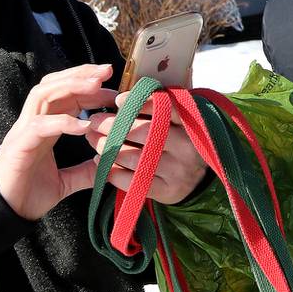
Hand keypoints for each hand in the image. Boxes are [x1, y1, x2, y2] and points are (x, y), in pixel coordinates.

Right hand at [0, 64, 117, 220]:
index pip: (65, 96)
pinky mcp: (18, 146)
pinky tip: (84, 126)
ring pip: (43, 94)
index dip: (88, 88)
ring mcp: (24, 131)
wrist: (2, 214)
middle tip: (107, 72)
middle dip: (81, 75)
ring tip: (96, 86)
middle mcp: (33, 123)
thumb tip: (108, 167)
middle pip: (53, 85)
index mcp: (45, 128)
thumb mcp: (64, 182)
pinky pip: (39, 125)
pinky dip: (62, 121)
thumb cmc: (27, 195)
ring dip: (71, 86)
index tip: (113, 91)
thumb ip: (84, 172)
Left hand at [85, 90, 208, 204]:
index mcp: (189, 124)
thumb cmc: (177, 144)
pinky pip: (133, 181)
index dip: (140, 103)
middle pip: (146, 132)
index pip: (166, 108)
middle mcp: (185, 146)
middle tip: (95, 122)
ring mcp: (177, 170)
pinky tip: (102, 164)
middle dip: (115, 126)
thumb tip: (121, 101)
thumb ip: (157, 109)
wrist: (197, 180)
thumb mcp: (176, 123)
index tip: (118, 101)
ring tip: (96, 142)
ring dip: (110, 149)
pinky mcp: (166, 190)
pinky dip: (113, 172)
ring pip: (136, 158)